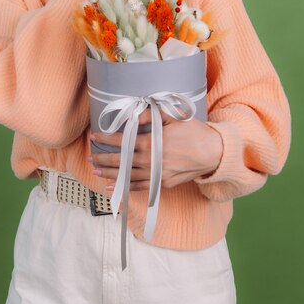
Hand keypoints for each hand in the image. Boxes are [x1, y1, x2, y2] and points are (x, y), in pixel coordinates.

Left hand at [89, 110, 222, 190]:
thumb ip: (151, 116)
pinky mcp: (163, 183)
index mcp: (152, 143)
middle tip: (90, 157)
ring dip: (110, 174)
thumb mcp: (174, 118)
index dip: (107, 139)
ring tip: (96, 171)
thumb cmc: (194, 132)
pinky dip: (125, 187)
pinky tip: (114, 187)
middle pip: (121, 161)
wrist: (214, 153)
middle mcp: (151, 161)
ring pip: (128, 176)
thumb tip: (133, 116)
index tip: (95, 137)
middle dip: (103, 158)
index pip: (123, 141)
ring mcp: (157, 174)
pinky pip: (140, 186)